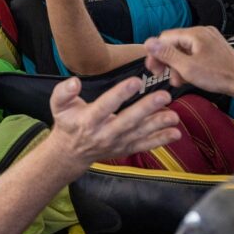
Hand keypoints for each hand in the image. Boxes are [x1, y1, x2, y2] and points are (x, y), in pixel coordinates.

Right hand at [49, 75, 180, 167]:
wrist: (71, 152)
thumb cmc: (67, 123)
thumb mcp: (58, 106)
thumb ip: (63, 92)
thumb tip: (74, 82)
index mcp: (88, 120)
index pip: (105, 106)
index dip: (120, 94)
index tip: (135, 81)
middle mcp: (104, 134)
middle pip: (128, 120)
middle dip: (147, 109)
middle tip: (163, 96)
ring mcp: (117, 143)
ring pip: (140, 134)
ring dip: (158, 125)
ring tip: (174, 116)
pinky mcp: (126, 149)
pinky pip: (144, 145)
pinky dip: (161, 140)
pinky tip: (175, 133)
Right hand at [144, 27, 233, 98]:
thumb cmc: (220, 76)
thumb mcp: (187, 67)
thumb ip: (166, 54)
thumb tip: (148, 42)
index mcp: (195, 33)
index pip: (165, 38)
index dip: (156, 53)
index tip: (152, 67)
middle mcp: (203, 33)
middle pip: (174, 43)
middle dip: (166, 60)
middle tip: (160, 74)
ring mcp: (209, 40)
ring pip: (184, 50)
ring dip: (177, 65)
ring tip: (177, 80)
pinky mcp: (214, 48)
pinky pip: (194, 53)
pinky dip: (188, 64)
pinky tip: (187, 77)